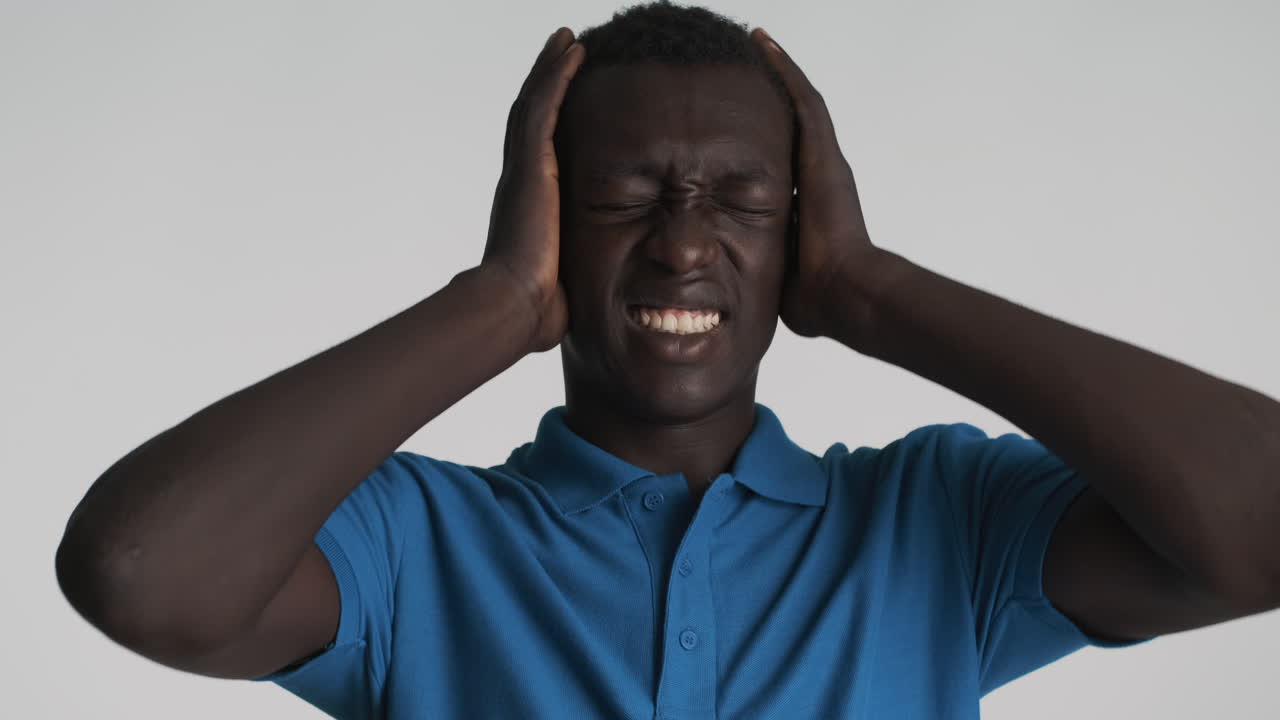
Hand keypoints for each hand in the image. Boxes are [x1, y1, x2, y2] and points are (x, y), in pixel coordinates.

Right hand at [482, 28, 584, 352]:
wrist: (515, 310)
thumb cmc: (540, 310)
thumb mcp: (566, 281)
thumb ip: (577, 271)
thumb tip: (598, 291)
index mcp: (529, 206)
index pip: (540, 151)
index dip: (552, 120)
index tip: (568, 97)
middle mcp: (521, 182)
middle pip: (533, 118)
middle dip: (548, 83)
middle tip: (565, 50)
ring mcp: (523, 172)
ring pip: (536, 104)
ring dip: (553, 68)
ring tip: (569, 39)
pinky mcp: (531, 168)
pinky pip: (544, 108)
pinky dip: (556, 76)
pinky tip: (573, 50)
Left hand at [752, 29, 878, 338]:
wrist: (842, 293)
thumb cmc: (814, 297)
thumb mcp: (776, 274)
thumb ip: (761, 269)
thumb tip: (735, 285)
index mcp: (806, 201)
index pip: (776, 158)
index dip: (760, 135)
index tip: (737, 118)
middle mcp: (817, 174)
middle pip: (788, 122)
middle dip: (766, 93)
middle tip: (743, 63)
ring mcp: (823, 161)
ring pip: (795, 102)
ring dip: (775, 69)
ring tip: (753, 39)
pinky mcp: (822, 154)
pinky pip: (800, 99)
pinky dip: (783, 69)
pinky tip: (762, 42)